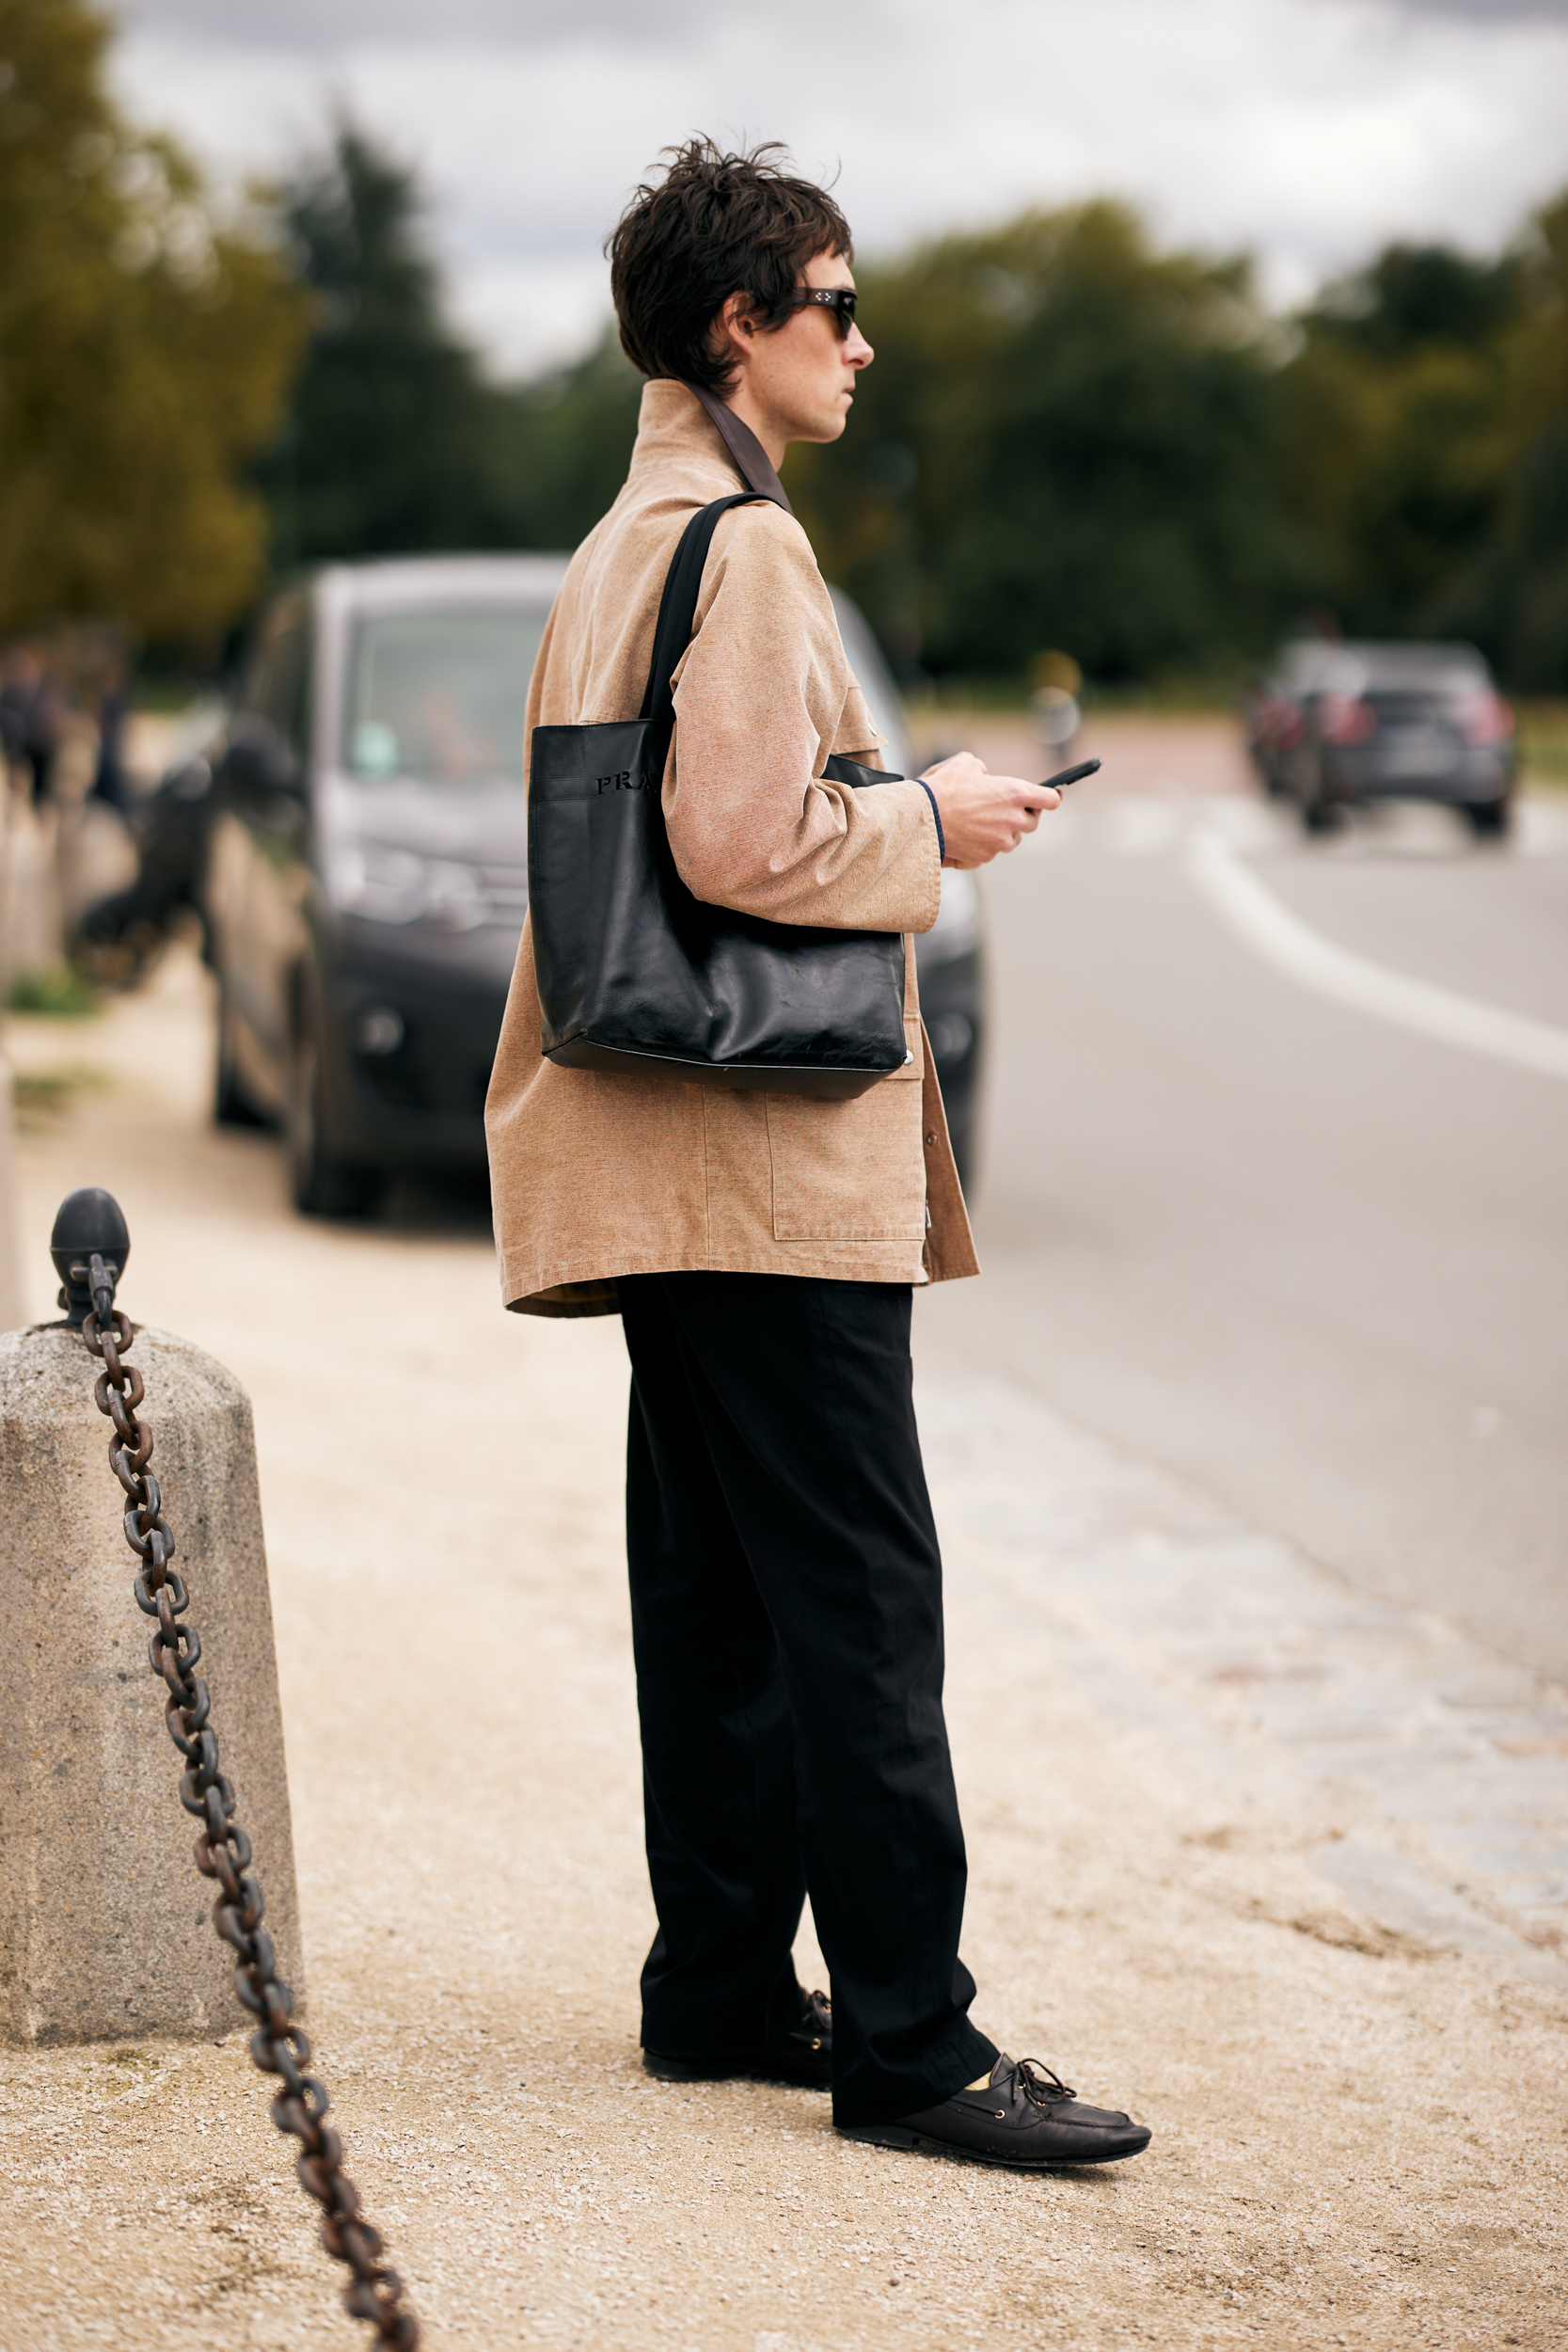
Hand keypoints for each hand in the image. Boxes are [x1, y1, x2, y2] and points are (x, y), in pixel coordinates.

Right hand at [921, 752, 1060, 868]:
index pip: (1051, 800)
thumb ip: (984, 769)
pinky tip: (968, 834)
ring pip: (1013, 840)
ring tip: (983, 821)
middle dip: (1023, 815)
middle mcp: (1013, 820)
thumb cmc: (942, 788)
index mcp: (1015, 793)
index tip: (1049, 797)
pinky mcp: (985, 858)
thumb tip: (984, 776)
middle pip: (1033, 822)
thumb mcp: (965, 763)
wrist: (920, 818)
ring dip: (1005, 831)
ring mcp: (1000, 842)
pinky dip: (985, 844)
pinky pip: (993, 851)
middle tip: (1006, 808)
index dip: (1050, 797)